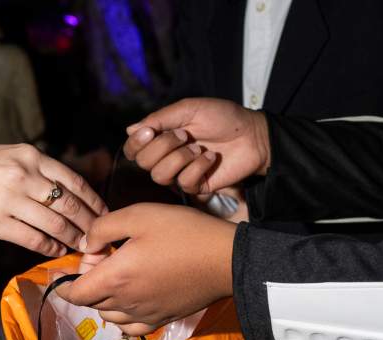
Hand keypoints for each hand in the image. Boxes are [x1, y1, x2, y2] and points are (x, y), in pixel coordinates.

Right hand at [0, 139, 105, 255]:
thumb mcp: (9, 156)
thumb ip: (36, 171)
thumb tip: (66, 196)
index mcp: (30, 156)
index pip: (75, 181)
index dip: (94, 202)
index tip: (105, 215)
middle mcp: (25, 176)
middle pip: (71, 206)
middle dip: (90, 225)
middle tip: (100, 239)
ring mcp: (11, 200)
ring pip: (56, 225)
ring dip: (73, 240)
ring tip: (83, 248)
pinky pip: (34, 240)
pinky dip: (50, 248)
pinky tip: (58, 251)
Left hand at [57, 204, 237, 335]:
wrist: (225, 260)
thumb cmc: (183, 232)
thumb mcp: (138, 215)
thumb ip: (102, 229)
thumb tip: (86, 244)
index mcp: (114, 279)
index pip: (74, 293)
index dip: (65, 282)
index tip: (70, 267)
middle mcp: (125, 303)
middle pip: (90, 302)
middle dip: (88, 281)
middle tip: (106, 256)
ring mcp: (143, 315)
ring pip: (108, 314)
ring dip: (104, 298)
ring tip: (121, 275)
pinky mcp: (161, 319)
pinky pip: (130, 327)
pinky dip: (122, 315)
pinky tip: (132, 298)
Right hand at [122, 98, 269, 197]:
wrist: (252, 135)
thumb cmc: (223, 118)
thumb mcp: (190, 109)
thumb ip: (160, 118)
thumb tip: (129, 129)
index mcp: (162, 138)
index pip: (134, 149)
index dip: (136, 143)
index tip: (151, 131)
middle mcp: (167, 157)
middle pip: (143, 163)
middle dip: (163, 147)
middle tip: (184, 135)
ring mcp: (180, 173)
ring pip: (160, 176)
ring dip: (180, 158)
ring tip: (199, 148)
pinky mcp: (195, 187)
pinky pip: (184, 182)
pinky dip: (198, 167)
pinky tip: (210, 158)